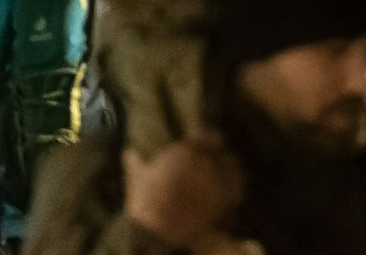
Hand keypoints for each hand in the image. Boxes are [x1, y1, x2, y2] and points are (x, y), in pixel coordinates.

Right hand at [123, 137, 242, 249]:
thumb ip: (134, 160)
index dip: (205, 137)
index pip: (207, 135)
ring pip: (232, 165)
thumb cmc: (146, 200)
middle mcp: (206, 162)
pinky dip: (234, 187)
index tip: (202, 139)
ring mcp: (217, 181)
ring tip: (223, 171)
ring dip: (227, 167)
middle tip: (210, 157)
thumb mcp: (136, 175)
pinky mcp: (223, 201)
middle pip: (220, 150)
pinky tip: (229, 188)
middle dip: (215, 153)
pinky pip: (237, 188)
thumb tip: (128, 152)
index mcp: (186, 151)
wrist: (157, 229)